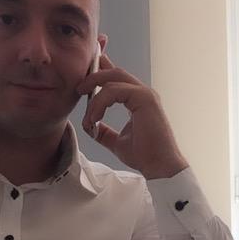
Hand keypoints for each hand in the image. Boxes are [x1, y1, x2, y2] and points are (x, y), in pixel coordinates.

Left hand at [78, 53, 188, 179]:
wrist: (159, 167)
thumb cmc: (145, 156)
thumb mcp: (117, 142)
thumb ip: (104, 132)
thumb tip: (90, 126)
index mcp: (138, 100)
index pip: (118, 79)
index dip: (101, 73)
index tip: (83, 82)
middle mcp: (143, 93)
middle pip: (115, 72)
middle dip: (94, 76)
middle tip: (79, 88)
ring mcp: (145, 94)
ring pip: (113, 79)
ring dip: (94, 94)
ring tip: (87, 115)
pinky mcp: (144, 98)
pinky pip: (114, 91)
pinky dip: (100, 103)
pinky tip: (95, 119)